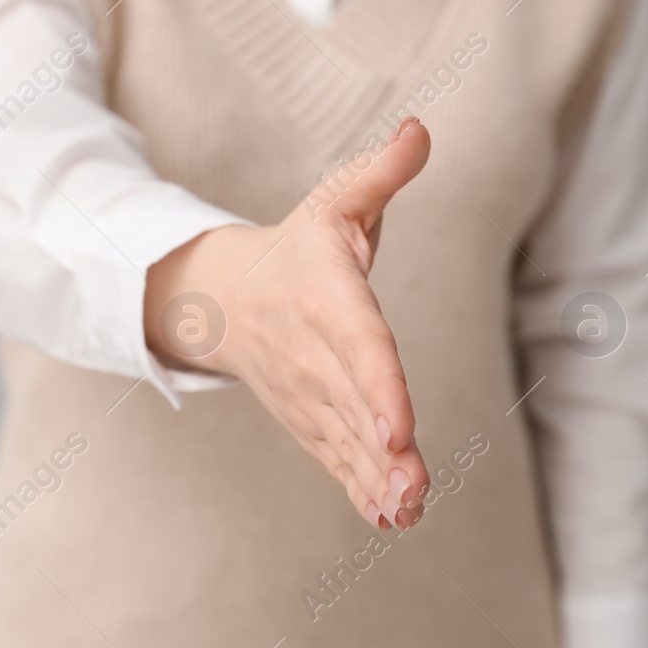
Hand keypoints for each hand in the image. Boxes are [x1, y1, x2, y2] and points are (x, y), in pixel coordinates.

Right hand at [145, 117, 431, 530]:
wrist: (228, 297)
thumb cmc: (301, 245)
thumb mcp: (337, 200)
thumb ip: (382, 171)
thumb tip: (419, 128)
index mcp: (326, 298)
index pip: (360, 346)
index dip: (380, 387)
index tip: (400, 428)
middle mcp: (315, 354)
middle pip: (354, 406)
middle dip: (382, 449)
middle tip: (414, 488)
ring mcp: (311, 394)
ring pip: (346, 441)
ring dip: (376, 480)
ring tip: (410, 510)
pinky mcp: (313, 420)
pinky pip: (337, 459)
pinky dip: (361, 490)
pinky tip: (393, 518)